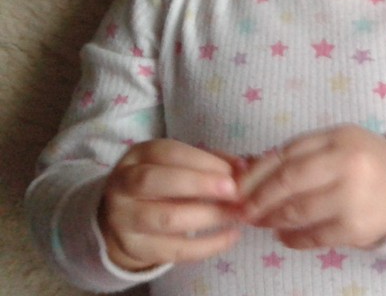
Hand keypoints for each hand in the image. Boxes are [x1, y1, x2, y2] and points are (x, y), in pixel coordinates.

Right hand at [99, 139, 243, 270]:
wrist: (125, 220)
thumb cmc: (164, 184)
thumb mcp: (180, 165)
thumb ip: (211, 162)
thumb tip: (244, 167)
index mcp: (138, 156)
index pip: (168, 153)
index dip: (203, 162)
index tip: (233, 172)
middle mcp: (123, 185)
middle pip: (155, 182)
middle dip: (198, 185)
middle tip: (233, 192)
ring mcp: (124, 218)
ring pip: (164, 218)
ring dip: (207, 216)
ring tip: (235, 214)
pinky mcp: (135, 248)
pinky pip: (173, 250)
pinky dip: (206, 246)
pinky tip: (230, 237)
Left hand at [240, 125, 385, 249]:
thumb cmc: (366, 163)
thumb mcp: (338, 145)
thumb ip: (301, 154)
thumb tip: (248, 170)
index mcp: (340, 137)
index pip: (286, 153)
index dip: (256, 172)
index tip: (237, 186)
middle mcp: (348, 163)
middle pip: (288, 180)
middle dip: (258, 197)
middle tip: (242, 210)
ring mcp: (353, 197)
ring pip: (297, 211)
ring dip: (271, 219)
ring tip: (261, 222)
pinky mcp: (356, 227)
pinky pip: (313, 236)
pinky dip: (292, 238)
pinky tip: (284, 235)